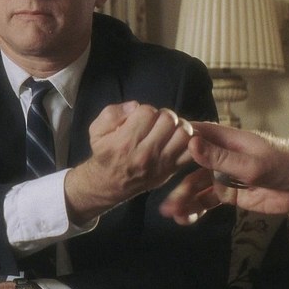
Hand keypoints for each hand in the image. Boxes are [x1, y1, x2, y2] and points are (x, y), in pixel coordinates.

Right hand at [65, 101, 193, 222]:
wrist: (109, 183)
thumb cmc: (104, 153)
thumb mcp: (96, 131)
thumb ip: (111, 113)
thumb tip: (134, 106)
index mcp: (125, 142)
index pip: (147, 112)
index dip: (144, 110)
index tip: (139, 118)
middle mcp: (145, 154)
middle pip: (169, 120)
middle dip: (162, 116)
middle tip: (155, 122)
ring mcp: (161, 164)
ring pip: (184, 133)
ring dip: (178, 126)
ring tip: (167, 130)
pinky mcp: (172, 170)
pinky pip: (192, 151)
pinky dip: (190, 142)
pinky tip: (176, 140)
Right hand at [160, 122, 288, 222]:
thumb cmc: (283, 166)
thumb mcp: (251, 163)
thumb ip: (219, 157)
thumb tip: (189, 144)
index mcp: (222, 139)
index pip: (191, 133)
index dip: (171, 140)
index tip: (150, 149)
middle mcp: (216, 155)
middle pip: (187, 164)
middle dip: (172, 180)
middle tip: (161, 196)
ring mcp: (220, 175)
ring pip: (193, 186)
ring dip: (182, 198)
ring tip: (171, 214)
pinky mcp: (226, 193)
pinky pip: (205, 201)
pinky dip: (194, 209)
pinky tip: (184, 219)